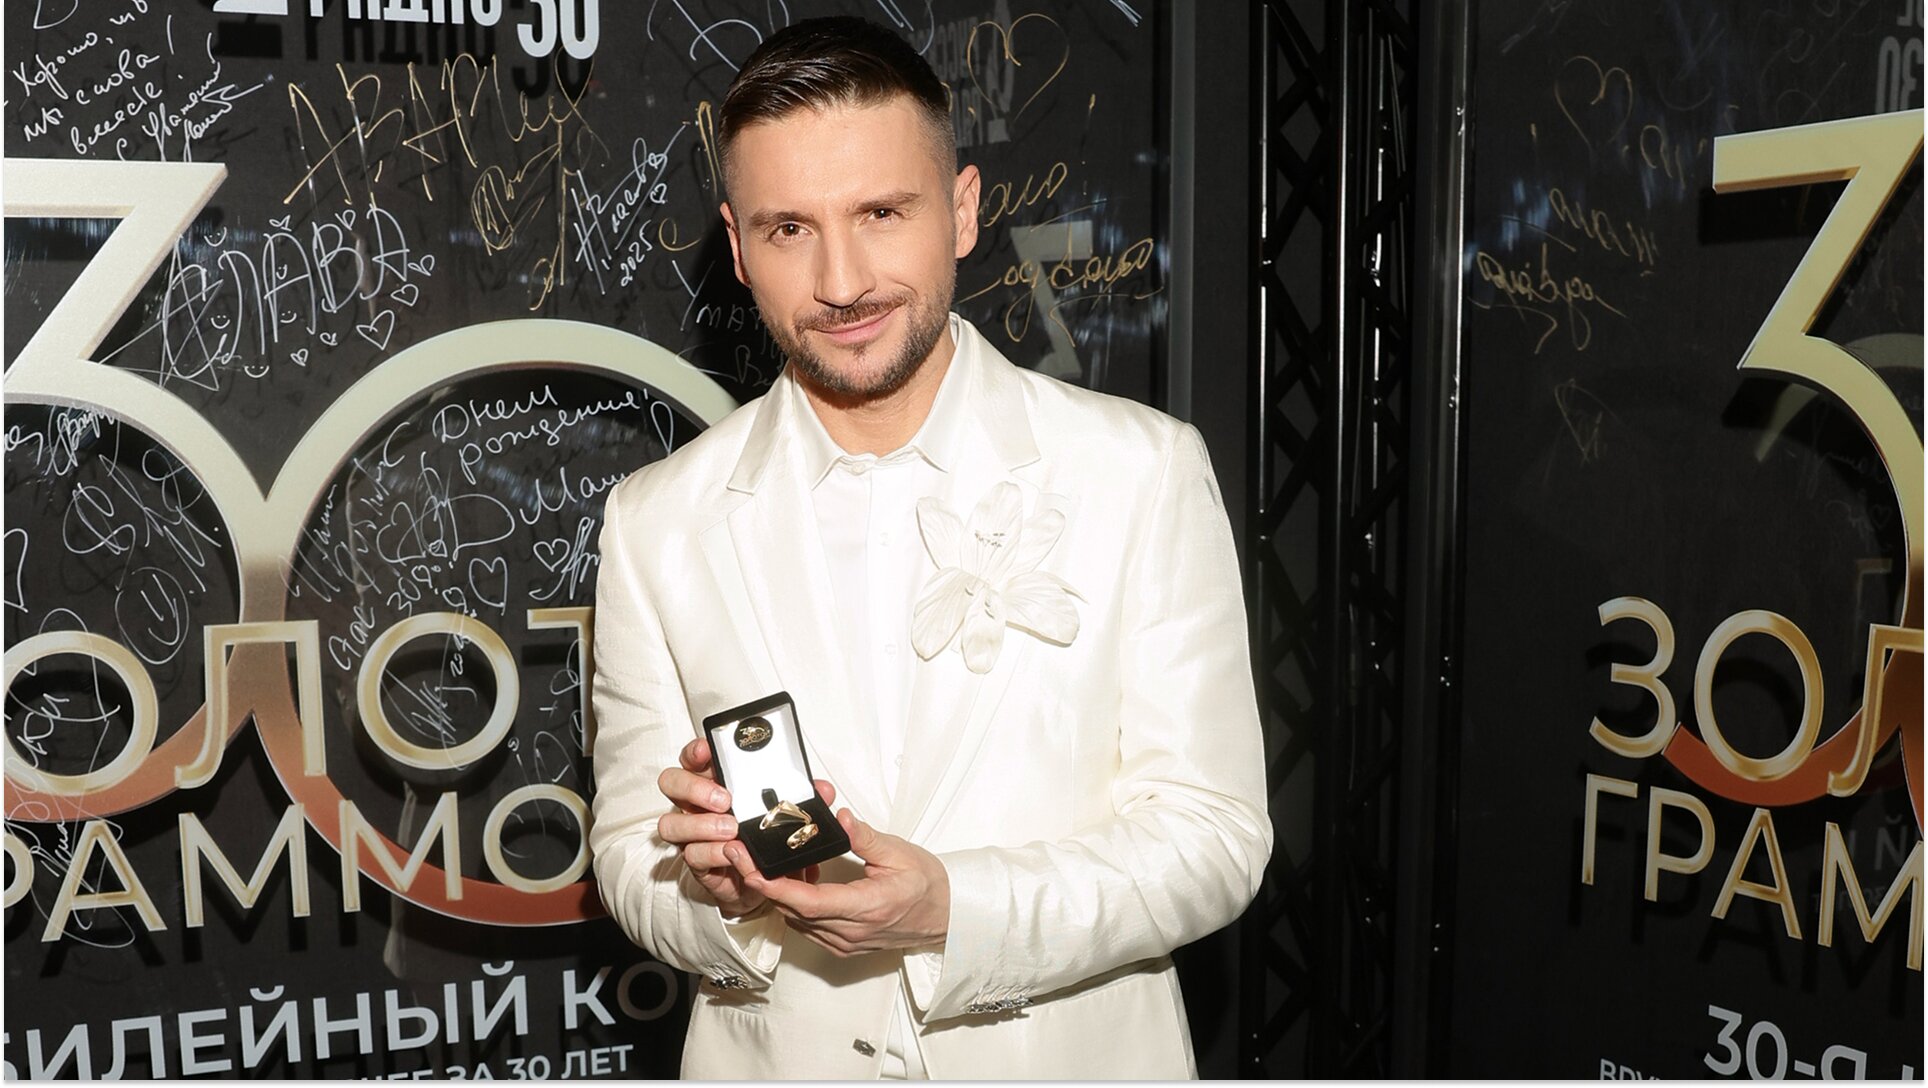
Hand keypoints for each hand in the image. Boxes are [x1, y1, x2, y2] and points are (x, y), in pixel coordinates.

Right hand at [658, 737, 834, 917]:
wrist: (761, 881)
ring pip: (671, 823)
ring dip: (701, 824)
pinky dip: (713, 852)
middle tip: (724, 798)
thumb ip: (801, 798)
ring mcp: (692, 834)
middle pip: (671, 783)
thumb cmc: (765, 837)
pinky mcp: (697, 862)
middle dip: (694, 787)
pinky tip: (731, 851)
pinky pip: (692, 855)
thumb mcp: (785, 813)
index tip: (707, 750)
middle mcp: (695, 805)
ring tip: (731, 829)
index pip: (693, 757)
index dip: (696, 750)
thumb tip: (823, 790)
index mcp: (715, 782)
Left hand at [734, 810, 949, 955]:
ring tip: (769, 861)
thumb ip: (865, 838)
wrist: (946, 915)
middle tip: (741, 854)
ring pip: (796, 921)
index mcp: (866, 908)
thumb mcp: (899, 853)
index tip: (751, 869)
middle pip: (793, 911)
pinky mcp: (843, 945)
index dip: (775, 887)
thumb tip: (841, 819)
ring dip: (778, 894)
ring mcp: (846, 942)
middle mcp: (851, 932)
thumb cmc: (927, 885)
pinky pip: (808, 927)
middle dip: (763, 883)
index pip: (809, 902)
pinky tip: (797, 879)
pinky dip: (795, 905)